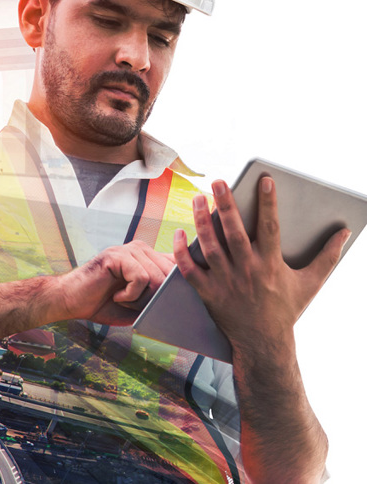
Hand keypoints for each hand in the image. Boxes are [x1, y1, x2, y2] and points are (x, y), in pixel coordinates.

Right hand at [53, 240, 174, 325]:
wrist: (71, 301)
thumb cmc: (103, 303)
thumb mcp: (139, 302)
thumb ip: (158, 296)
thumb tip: (182, 301)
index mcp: (148, 256)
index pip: (177, 264)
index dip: (179, 282)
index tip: (176, 297)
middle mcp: (140, 248)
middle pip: (169, 274)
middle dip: (156, 296)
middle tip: (133, 303)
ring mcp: (128, 250)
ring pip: (155, 277)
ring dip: (140, 298)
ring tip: (122, 299)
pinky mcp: (117, 255)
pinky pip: (140, 278)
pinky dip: (130, 295)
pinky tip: (116, 296)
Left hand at [173, 177, 349, 348]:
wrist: (264, 342)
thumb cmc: (286, 309)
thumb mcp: (311, 283)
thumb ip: (327, 256)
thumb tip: (344, 233)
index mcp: (271, 264)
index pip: (270, 227)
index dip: (268, 203)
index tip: (264, 180)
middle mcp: (247, 270)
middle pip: (234, 232)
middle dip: (225, 205)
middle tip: (218, 182)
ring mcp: (225, 281)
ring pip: (210, 246)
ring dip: (202, 222)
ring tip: (197, 199)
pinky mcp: (208, 292)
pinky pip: (190, 270)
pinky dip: (181, 252)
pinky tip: (178, 233)